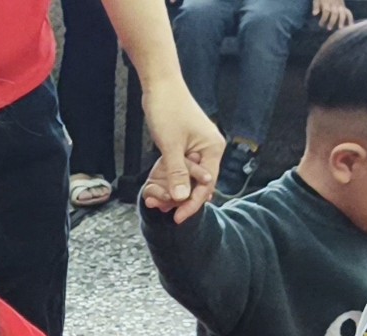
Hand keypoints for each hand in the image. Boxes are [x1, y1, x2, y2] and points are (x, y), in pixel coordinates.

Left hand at [141, 78, 224, 223]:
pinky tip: (155, 189)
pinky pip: (178, 169)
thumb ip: (177, 173)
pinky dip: (167, 178)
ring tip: (153, 201)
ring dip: (171, 190)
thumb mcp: (171, 145)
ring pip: (185, 178)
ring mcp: (196, 149)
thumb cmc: (168, 110)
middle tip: (159, 209)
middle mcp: (208, 150)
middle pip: (196, 184)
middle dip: (179, 198)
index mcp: (213, 149)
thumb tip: (180, 199)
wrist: (160, 85)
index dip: (191, 204)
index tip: (177, 219)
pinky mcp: (184, 147)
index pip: (206, 185)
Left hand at [313, 0, 354, 29]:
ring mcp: (340, 6)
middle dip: (332, 21)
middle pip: (335, 13)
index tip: (321, 25)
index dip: (324, 18)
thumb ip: (316, 6)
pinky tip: (350, 25)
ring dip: (342, 20)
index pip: (326, 11)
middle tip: (329, 28)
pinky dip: (350, 18)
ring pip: (342, 13)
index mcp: (327, 3)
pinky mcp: (344, 7)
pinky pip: (348, 12)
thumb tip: (314, 14)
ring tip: (340, 28)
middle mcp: (335, 5)